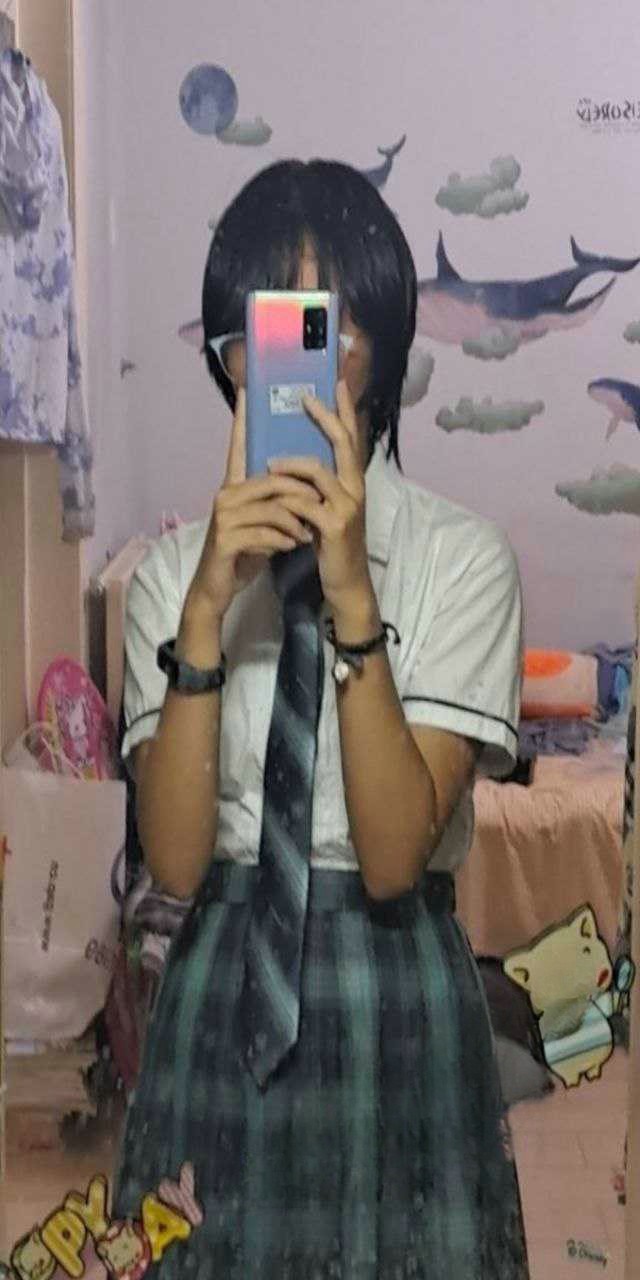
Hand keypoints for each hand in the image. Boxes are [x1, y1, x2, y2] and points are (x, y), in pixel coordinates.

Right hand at [189, 389, 321, 619]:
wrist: (217, 587)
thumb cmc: (243, 552)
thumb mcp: (263, 522)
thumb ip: (276, 501)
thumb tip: (306, 487)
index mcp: (235, 485)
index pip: (239, 446)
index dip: (243, 419)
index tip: (247, 389)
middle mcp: (226, 493)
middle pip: (274, 480)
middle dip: (302, 496)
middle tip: (320, 509)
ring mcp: (224, 515)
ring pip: (274, 506)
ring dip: (297, 523)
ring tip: (305, 536)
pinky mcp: (226, 538)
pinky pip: (266, 531)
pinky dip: (284, 540)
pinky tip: (291, 547)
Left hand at [267, 381, 374, 617]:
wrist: (346, 582)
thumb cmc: (331, 544)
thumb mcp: (326, 508)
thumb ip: (318, 484)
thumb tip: (294, 457)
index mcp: (353, 481)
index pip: (351, 437)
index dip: (345, 409)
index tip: (335, 382)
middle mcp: (356, 488)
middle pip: (343, 442)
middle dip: (324, 417)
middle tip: (304, 398)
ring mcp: (347, 506)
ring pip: (318, 471)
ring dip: (290, 464)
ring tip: (269, 464)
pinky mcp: (334, 526)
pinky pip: (305, 502)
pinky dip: (287, 499)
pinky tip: (274, 499)